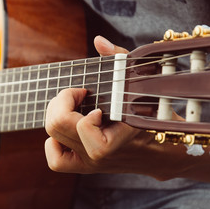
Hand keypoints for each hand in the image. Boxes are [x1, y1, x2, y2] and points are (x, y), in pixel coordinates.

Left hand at [45, 36, 189, 177]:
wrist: (157, 150)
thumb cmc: (149, 112)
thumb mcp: (138, 81)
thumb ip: (119, 58)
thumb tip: (98, 41)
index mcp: (116, 136)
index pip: (83, 125)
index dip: (75, 100)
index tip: (88, 93)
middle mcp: (99, 155)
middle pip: (56, 126)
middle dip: (61, 101)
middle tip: (77, 94)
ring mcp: (89, 163)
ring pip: (52, 137)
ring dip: (55, 115)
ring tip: (71, 107)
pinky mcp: (83, 167)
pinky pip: (55, 161)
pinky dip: (53, 142)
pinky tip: (65, 131)